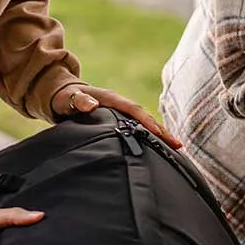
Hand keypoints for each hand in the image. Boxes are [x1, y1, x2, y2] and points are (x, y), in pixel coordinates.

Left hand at [52, 82, 181, 148]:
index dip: (146, 121)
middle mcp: (121, 105)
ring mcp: (122, 113)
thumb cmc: (66, 98)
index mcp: (112, 99)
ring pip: (145, 123)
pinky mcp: (121, 120)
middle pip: (145, 117)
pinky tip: (160, 148)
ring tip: (176, 149)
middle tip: (178, 145)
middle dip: (161, 131)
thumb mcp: (69, 99)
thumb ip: (79, 101)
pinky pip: (139, 128)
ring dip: (160, 135)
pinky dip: (151, 137)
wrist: (66, 95)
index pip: (133, 110)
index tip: (158, 133)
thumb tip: (92, 105)